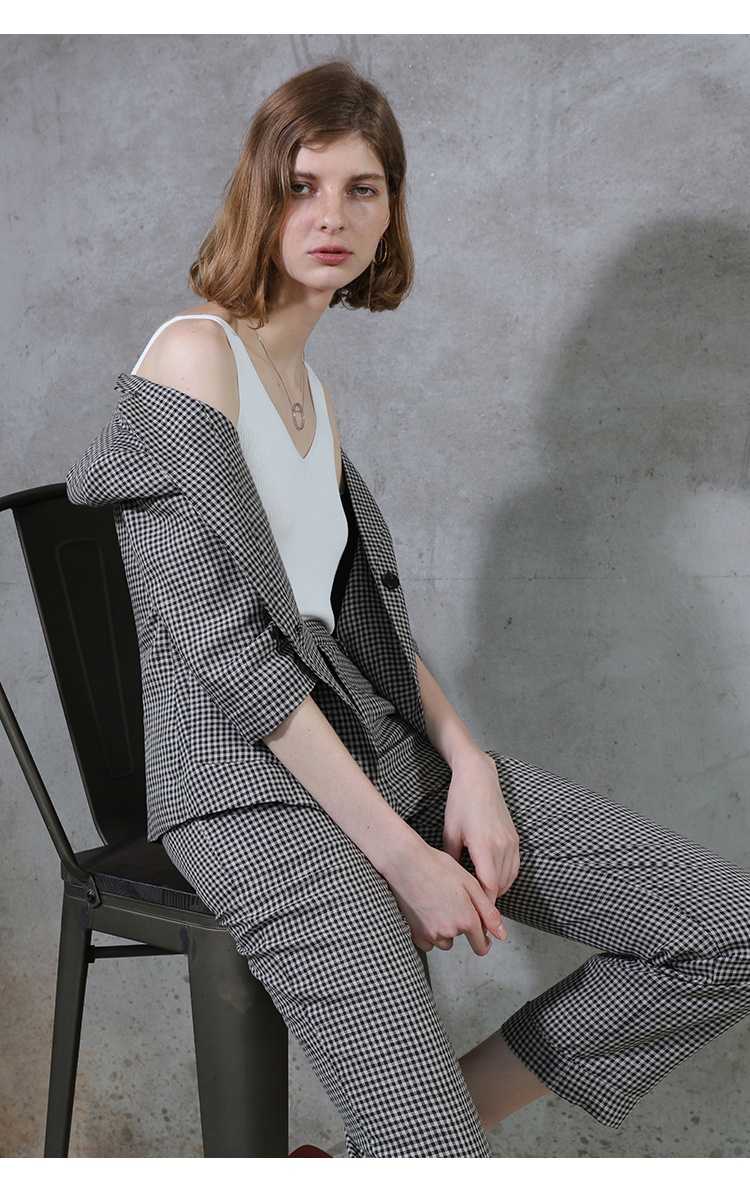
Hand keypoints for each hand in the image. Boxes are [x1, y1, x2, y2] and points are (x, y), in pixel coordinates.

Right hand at [385, 838, 506, 955]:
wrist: (406, 862)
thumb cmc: (438, 867)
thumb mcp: (470, 884)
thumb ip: (489, 913)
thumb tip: (502, 935)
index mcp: (466, 919)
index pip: (481, 946)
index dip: (484, 941)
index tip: (481, 935)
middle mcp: (449, 931)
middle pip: (461, 939)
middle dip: (460, 926)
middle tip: (451, 901)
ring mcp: (430, 933)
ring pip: (444, 941)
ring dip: (444, 930)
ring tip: (437, 904)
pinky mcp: (414, 933)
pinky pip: (428, 943)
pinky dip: (429, 932)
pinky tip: (426, 913)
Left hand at [443, 752, 519, 903]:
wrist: (479, 779)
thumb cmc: (460, 803)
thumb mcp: (450, 832)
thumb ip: (452, 860)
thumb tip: (451, 882)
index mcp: (484, 845)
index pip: (488, 886)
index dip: (482, 905)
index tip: (474, 917)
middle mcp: (502, 846)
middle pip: (498, 886)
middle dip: (487, 902)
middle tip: (474, 914)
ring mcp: (511, 842)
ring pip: (508, 879)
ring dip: (496, 890)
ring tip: (481, 900)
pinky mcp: (516, 839)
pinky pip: (514, 868)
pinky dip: (504, 879)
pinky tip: (492, 882)